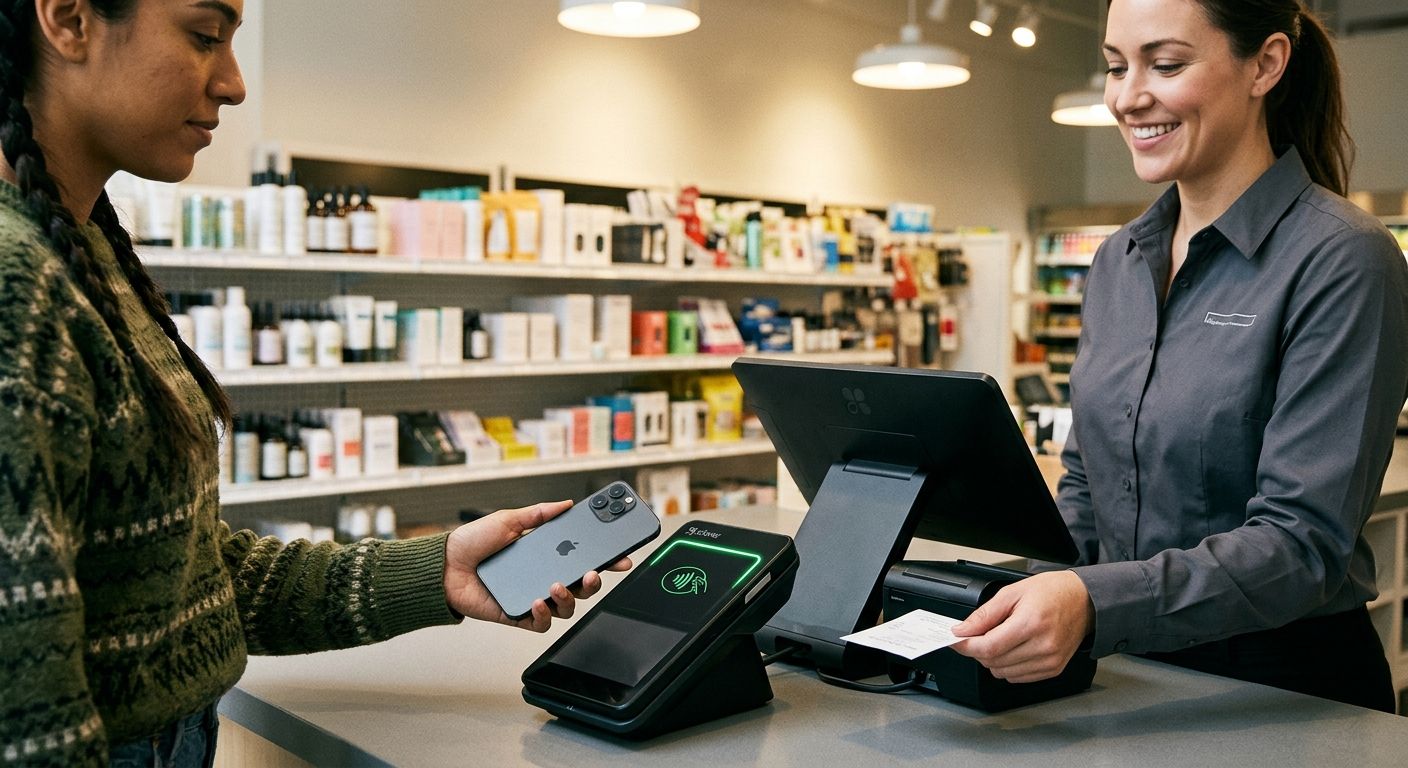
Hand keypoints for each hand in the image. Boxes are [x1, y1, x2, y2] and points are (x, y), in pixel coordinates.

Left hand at [443, 500, 631, 631]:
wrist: (443, 566)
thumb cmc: (473, 542)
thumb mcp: (509, 520)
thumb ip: (539, 514)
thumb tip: (566, 504)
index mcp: (545, 556)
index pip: (582, 558)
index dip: (605, 559)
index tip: (621, 556)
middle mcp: (543, 578)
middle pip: (581, 587)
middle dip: (594, 582)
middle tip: (592, 573)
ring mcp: (533, 598)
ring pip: (566, 607)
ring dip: (568, 598)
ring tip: (555, 585)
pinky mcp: (517, 615)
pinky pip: (540, 623)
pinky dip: (543, 614)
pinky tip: (537, 601)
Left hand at [949, 570, 1093, 682]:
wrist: (1084, 601)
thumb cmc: (1052, 592)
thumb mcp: (1012, 593)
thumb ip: (984, 614)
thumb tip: (962, 630)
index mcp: (1031, 624)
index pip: (988, 647)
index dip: (966, 645)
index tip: (955, 640)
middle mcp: (1043, 646)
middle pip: (993, 662)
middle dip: (978, 650)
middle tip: (978, 634)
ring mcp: (1050, 661)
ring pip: (1003, 673)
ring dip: (993, 659)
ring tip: (1001, 638)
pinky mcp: (1053, 670)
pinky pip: (1018, 678)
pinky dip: (1008, 666)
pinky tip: (1013, 649)